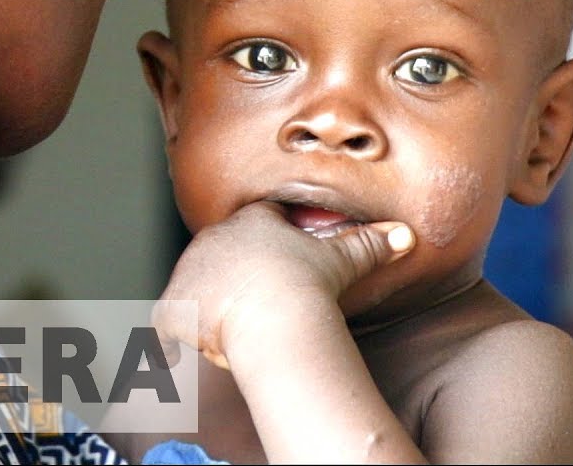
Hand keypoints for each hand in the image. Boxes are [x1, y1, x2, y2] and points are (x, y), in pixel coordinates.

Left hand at [152, 201, 414, 369]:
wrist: (272, 316)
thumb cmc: (306, 285)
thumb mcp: (342, 260)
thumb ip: (370, 244)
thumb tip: (405, 235)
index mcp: (250, 222)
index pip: (258, 222)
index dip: (270, 241)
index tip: (281, 262)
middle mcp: (213, 240)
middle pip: (223, 252)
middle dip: (238, 273)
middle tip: (260, 300)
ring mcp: (188, 272)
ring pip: (197, 283)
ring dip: (210, 301)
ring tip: (234, 325)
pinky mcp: (172, 308)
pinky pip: (168, 322)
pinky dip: (177, 338)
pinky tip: (192, 350)